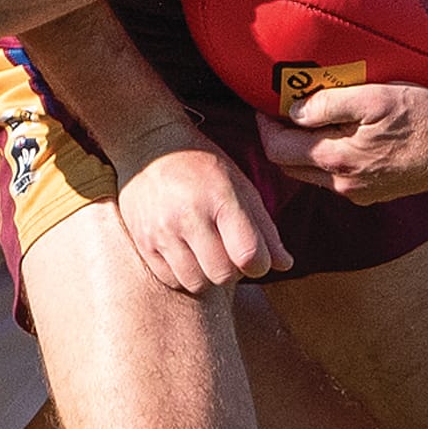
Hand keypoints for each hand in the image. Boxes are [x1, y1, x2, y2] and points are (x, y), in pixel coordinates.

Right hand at [113, 121, 290, 291]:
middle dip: (233, 271)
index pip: (249, 255)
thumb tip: (285, 265)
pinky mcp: (141, 241)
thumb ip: (265, 228)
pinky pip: (170, 279)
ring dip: (207, 275)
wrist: (149, 145)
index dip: (259, 265)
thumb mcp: (241, 187)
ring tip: (206, 253)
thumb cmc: (203, 167)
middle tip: (229, 253)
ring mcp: (161, 230)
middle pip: (222, 274)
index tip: (255, 258)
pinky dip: (183, 274)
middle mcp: (188, 216)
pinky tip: (185, 253)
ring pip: (196, 283)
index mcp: (221, 198)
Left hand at [257, 81, 427, 202]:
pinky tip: (340, 140)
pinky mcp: (373, 195)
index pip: (277, 151)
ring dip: (303, 154)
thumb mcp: (373, 97)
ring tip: (309, 125)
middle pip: (289, 168)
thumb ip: (328, 104)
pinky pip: (336, 181)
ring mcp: (359, 194)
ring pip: (312, 177)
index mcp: (337, 160)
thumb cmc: (421, 116)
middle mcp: (343, 185)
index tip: (264, 107)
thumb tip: (292, 111)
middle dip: (279, 142)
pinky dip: (327, 162)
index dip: (264, 128)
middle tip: (281, 115)